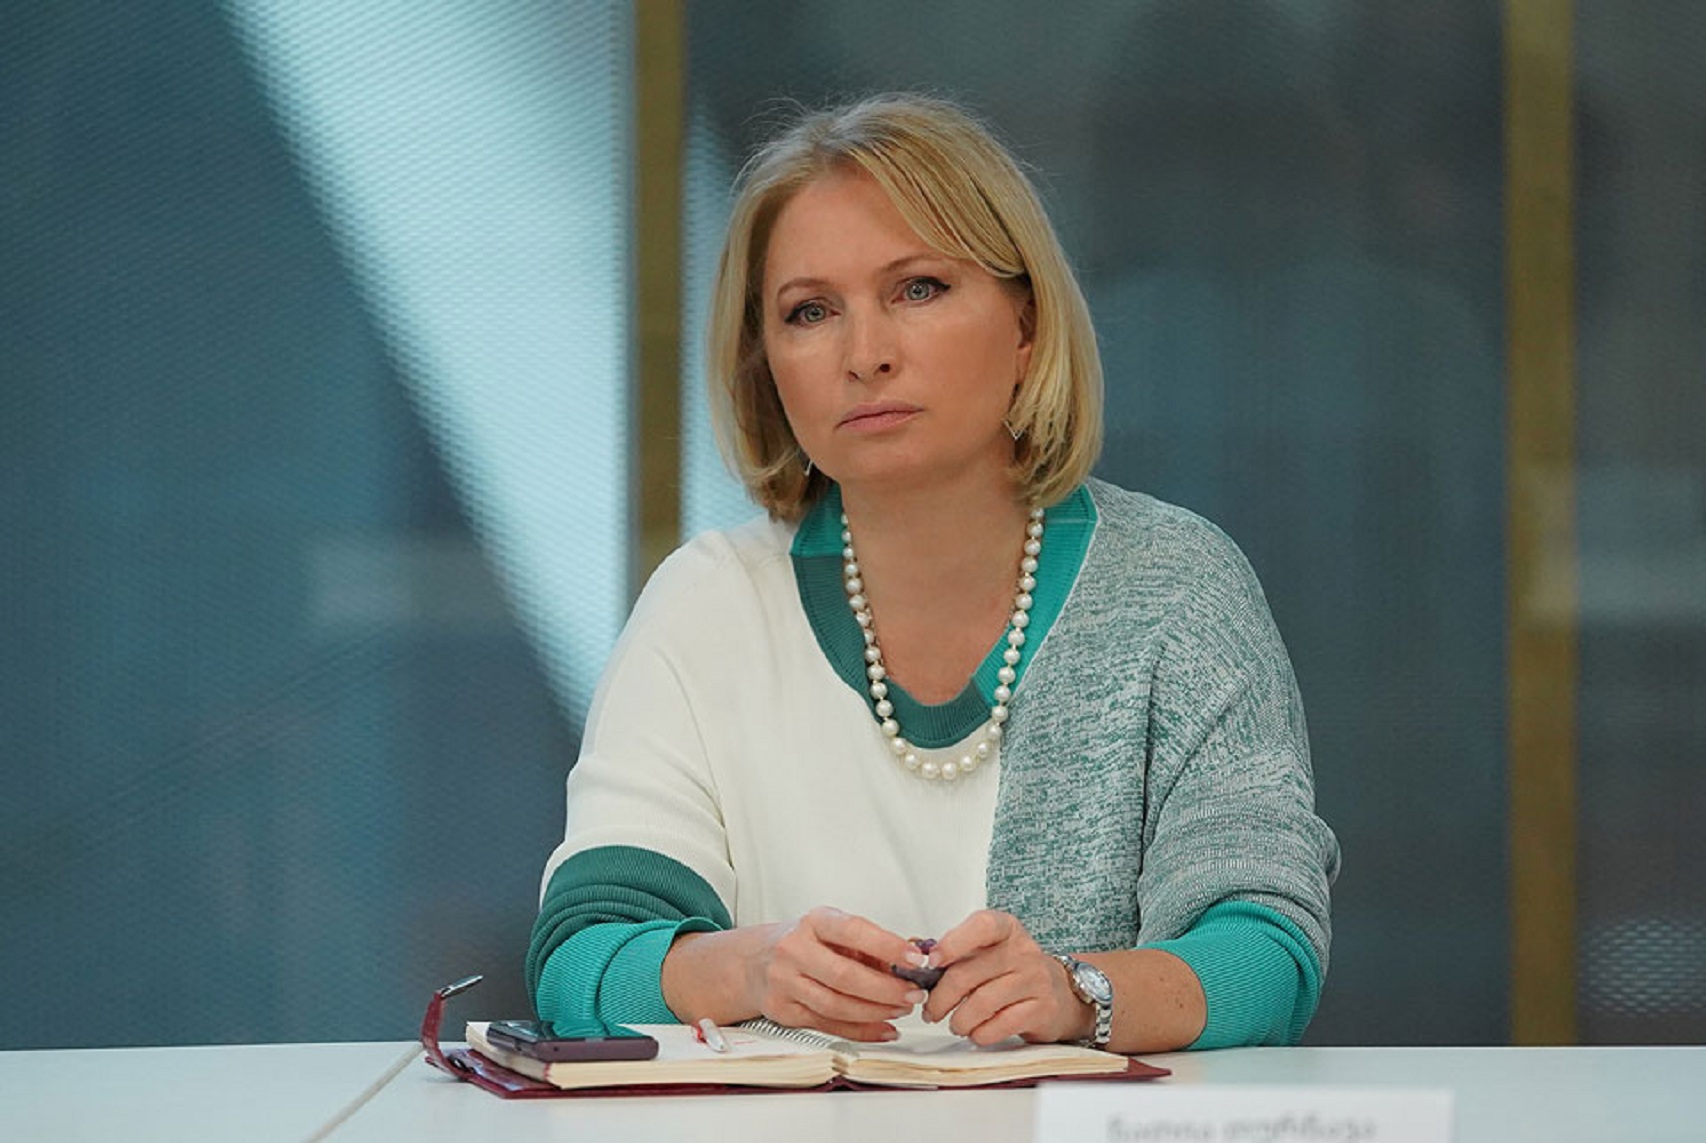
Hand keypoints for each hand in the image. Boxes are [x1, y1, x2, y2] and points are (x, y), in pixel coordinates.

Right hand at [747, 907, 928, 1041]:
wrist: (755, 961)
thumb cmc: (804, 943)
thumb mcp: (833, 931)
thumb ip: (871, 944)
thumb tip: (914, 958)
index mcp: (814, 922)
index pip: (853, 931)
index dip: (887, 946)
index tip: (915, 958)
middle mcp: (794, 950)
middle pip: (845, 976)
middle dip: (886, 989)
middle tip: (913, 994)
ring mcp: (785, 982)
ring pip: (837, 1006)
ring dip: (876, 1012)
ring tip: (901, 1008)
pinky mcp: (784, 1011)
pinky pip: (829, 1026)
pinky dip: (861, 1031)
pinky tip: (883, 1027)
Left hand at [921, 910, 1089, 1045]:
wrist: (1061, 994)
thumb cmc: (1013, 972)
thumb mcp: (989, 952)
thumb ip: (956, 952)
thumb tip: (916, 958)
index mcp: (1006, 929)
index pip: (981, 926)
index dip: (952, 943)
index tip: (931, 961)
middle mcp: (1023, 951)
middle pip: (968, 973)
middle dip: (940, 998)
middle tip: (931, 1010)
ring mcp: (1035, 980)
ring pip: (980, 1003)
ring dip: (958, 1020)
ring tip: (955, 1023)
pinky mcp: (1041, 1009)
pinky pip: (999, 1025)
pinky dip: (980, 1034)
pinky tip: (976, 1032)